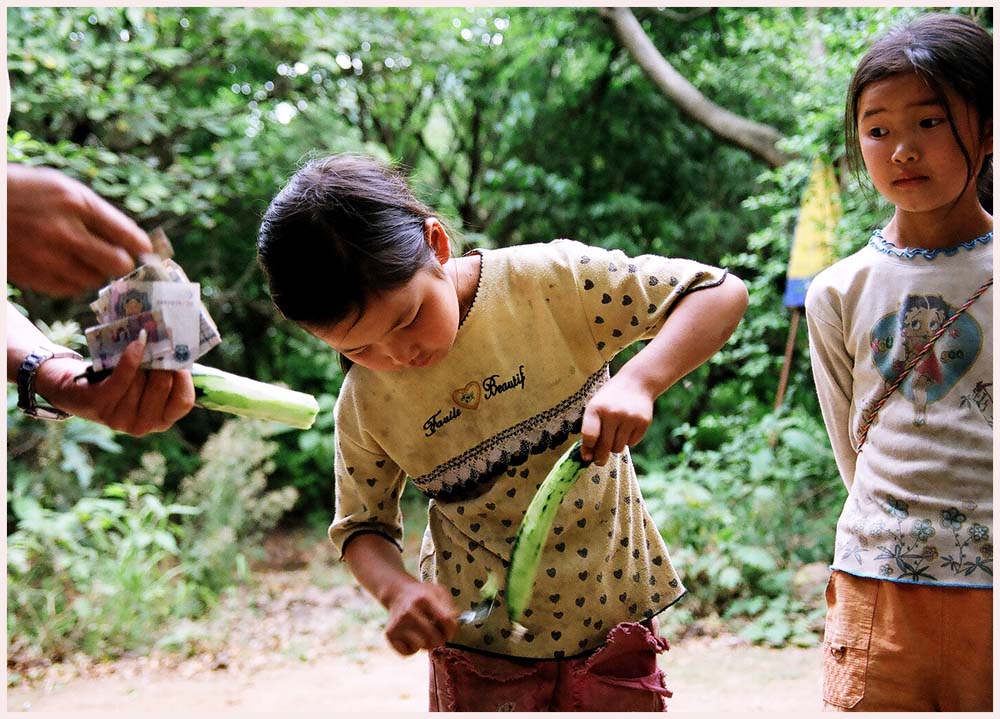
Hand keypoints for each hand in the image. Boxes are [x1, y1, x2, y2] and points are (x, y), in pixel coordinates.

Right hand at [6, 164, 152, 296]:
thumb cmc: (26, 193)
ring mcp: (48, 256)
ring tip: (79, 257)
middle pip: (118, 264)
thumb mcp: (63, 189)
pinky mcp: (33, 275)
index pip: (127, 235)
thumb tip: (135, 242)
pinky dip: (74, 282)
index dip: (141, 247)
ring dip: (94, 272)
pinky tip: (64, 266)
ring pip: (95, 280)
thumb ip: (97, 213)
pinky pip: (71, 290)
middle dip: (121, 262)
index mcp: (76, 203)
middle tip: (115, 258)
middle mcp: (65, 231)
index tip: (144, 251)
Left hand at [33, 335, 194, 435]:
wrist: (74, 390)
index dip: (184, 378)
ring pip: (142, 379)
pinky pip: (123, 378)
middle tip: (161, 346)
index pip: (183, 402)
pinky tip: (136, 345)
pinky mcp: (101, 406)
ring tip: (141, 348)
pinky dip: (131, 359)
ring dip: (142, 360)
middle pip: (162, 386)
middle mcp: (143, 426)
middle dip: (162, 362)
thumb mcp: (146, 384)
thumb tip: (181, 348)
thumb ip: (165, 374)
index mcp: (162, 420)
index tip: (179, 358)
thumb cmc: (119, 382)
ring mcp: (121, 419)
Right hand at [383, 578, 458, 655]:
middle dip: (441, 639)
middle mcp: (409, 611)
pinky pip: (408, 652)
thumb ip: (450, 607)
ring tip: (425, 633)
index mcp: (424, 599)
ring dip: (427, 643)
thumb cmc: (422, 595)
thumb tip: (454, 626)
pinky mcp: (390, 634)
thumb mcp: (439, 592)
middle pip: (435, 638)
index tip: (450, 629)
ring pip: (422, 646)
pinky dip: (412, 649)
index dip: (452, 629)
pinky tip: (412, 637)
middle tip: (439, 634)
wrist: (397, 592)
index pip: (446, 621)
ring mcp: (398, 623)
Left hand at [580, 373, 654, 465]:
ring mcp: (629, 418)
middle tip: (599, 461)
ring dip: (615, 447)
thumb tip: (588, 455)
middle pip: (604, 447)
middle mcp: (612, 413)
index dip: (587, 450)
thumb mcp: (596, 405)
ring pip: (618, 448)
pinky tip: (628, 427)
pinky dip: (628, 440)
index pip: (589, 436)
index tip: (587, 456)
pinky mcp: (643, 422)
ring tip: (615, 435)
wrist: (637, 382)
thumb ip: (591, 428)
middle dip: (600, 458)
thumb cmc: (611, 398)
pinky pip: (631, 443)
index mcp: (596, 408)